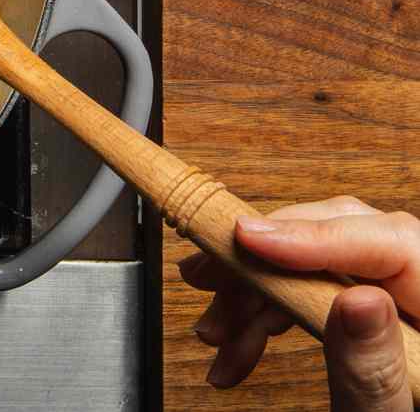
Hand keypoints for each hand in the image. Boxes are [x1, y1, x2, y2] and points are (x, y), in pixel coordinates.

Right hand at [179, 195, 418, 409]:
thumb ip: (377, 374)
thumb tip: (358, 302)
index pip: (395, 242)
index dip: (314, 233)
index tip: (246, 238)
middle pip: (348, 244)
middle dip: (266, 265)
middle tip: (208, 284)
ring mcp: (408, 309)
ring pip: (323, 267)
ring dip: (257, 296)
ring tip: (219, 336)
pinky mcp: (385, 322)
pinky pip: (322, 292)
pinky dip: (272, 313)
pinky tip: (244, 342)